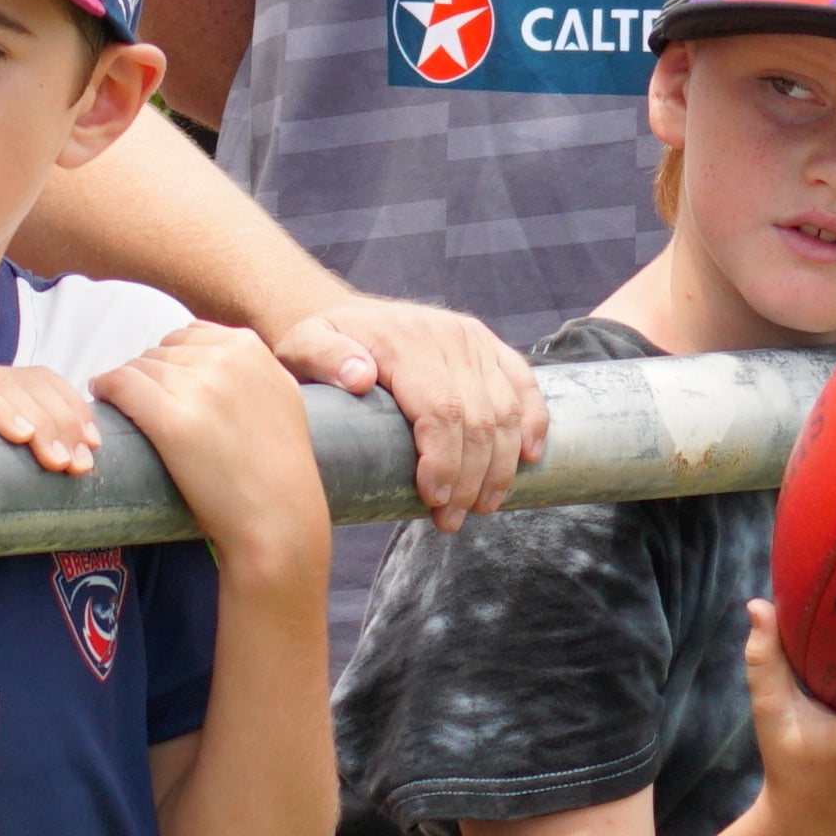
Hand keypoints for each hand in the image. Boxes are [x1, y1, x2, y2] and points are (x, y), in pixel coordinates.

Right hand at [0, 358, 104, 472]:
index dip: (72, 408)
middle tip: (80, 465)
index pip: (38, 379)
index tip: (94, 446)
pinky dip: (0, 412)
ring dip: (43, 424)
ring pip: (6, 386)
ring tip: (57, 462)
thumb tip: (41, 484)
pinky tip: (22, 438)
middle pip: (31, 382)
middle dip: (66, 422)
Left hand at [91, 320, 332, 573]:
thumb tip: (194, 351)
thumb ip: (246, 369)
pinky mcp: (172, 418)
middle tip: (151, 413)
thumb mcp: (278, 398)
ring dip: (127, 390)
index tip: (166, 391)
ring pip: (136, 367)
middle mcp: (226, 359)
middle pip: (159, 352)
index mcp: (250, 348)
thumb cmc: (275, 470)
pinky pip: (119, 383)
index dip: (170, 364)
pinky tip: (103, 403)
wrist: (280, 519)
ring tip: (135, 419)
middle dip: (150, 379)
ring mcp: (200, 386)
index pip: (187, 336)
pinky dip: (105, 390)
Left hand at [258, 295, 543, 528]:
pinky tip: (528, 460)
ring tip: (483, 506)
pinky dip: (534, 424)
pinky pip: (525, 385)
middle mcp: (448, 336)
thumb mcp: (301, 346)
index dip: (444, 460)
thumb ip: (322, 358)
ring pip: (506, 410)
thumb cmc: (320, 345)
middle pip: (477, 418)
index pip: (440, 409)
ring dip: (501, 466)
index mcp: (404, 340)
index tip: (433, 499)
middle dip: (471, 477)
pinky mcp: (492, 345)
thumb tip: (359, 377)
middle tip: (452, 519)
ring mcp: (474, 340)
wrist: (349, 316)